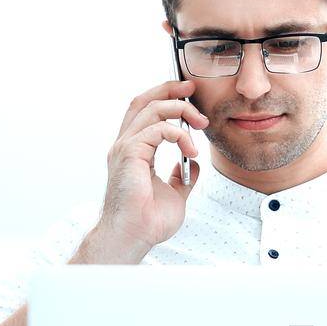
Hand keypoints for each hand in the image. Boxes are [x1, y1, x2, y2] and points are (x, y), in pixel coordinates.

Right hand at [100, 80, 211, 251]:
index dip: (165, 97)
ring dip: (180, 110)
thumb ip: (181, 177)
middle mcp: (125, 145)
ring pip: (151, 109)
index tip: (189, 95)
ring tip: (201, 124)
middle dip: (170, 89)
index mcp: (133, 151)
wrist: (134, 236)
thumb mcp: (174, 194)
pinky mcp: (130, 154)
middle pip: (144, 101)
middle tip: (193, 89)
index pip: (145, 112)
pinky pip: (157, 129)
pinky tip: (191, 151)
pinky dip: (179, 134)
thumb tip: (191, 164)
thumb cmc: (147, 221)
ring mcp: (125, 148)